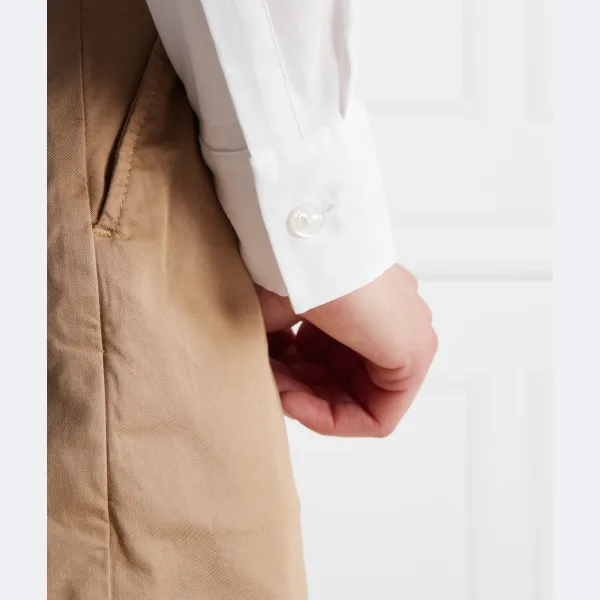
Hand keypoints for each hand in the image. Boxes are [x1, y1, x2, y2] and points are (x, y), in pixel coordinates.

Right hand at [256, 265, 437, 436]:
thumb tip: (267, 376)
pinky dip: (332, 418)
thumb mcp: (273, 313)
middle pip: (342, 379)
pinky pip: (378, 415)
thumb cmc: (285, 266)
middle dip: (297, 388)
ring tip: (276, 389)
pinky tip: (294, 402)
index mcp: (363, 299)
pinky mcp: (416, 354)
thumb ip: (278, 347)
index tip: (263, 371)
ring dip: (306, 401)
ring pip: (353, 397)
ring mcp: (408, 333)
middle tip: (266, 382)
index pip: (328, 357)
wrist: (304, 245)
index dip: (291, 374)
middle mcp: (391, 316)